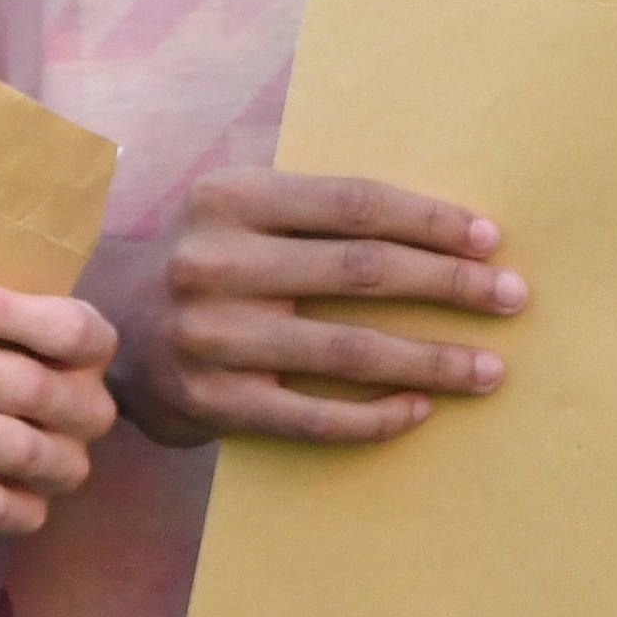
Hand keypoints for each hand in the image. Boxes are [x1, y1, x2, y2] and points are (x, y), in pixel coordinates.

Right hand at [103, 170, 518, 447]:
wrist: (104, 330)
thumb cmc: (206, 262)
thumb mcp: (238, 211)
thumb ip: (316, 211)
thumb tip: (449, 230)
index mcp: (229, 198)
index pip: (354, 204)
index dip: (430, 221)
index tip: (490, 239)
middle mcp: (215, 264)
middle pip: (363, 272)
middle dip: (452, 286)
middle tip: (513, 297)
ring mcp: (212, 338)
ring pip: (349, 351)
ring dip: (433, 361)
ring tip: (490, 369)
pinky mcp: (213, 403)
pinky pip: (314, 418)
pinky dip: (376, 417)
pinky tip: (422, 410)